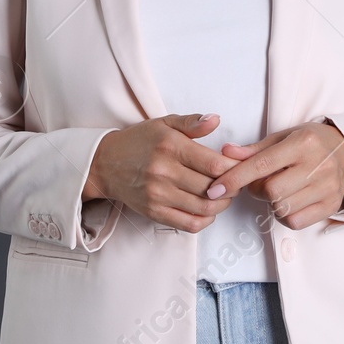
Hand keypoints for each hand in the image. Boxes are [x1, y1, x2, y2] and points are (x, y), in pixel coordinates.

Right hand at [82, 113, 240, 232]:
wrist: (105, 164)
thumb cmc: (139, 142)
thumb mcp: (164, 124)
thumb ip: (192, 122)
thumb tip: (216, 119)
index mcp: (170, 147)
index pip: (214, 164)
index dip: (234, 168)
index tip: (238, 166)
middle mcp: (164, 172)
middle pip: (213, 187)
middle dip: (232, 186)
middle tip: (236, 181)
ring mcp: (158, 195)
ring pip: (204, 208)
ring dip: (222, 204)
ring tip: (224, 194)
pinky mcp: (154, 212)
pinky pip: (189, 224)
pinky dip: (206, 220)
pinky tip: (208, 209)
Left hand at [209, 121, 343, 230]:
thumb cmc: (310, 143)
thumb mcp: (283, 138)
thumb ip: (254, 149)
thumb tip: (226, 153)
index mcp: (302, 143)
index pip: (261, 165)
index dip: (234, 178)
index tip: (214, 189)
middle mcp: (318, 165)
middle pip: (271, 190)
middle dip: (257, 190)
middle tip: (261, 182)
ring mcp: (327, 187)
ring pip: (282, 208)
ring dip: (272, 203)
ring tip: (279, 189)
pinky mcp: (332, 205)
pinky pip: (296, 222)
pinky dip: (286, 216)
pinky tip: (291, 201)